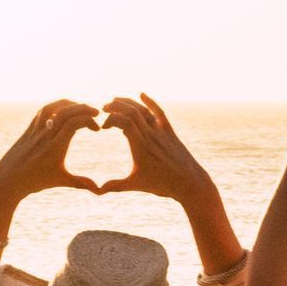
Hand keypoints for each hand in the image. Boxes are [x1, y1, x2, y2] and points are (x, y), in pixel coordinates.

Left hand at [0, 100, 100, 201]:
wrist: (8, 180)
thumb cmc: (35, 182)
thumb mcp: (60, 181)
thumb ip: (81, 183)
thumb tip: (99, 191)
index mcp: (55, 147)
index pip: (74, 124)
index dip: (89, 121)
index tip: (97, 129)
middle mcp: (45, 135)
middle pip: (65, 112)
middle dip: (83, 108)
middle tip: (96, 113)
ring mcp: (36, 130)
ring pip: (53, 107)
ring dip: (69, 104)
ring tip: (81, 108)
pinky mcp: (29, 129)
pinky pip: (43, 111)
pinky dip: (57, 106)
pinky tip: (64, 111)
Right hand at [98, 94, 216, 204]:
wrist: (189, 183)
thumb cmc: (162, 185)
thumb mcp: (136, 185)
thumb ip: (116, 186)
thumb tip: (97, 191)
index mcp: (140, 146)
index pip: (122, 122)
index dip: (109, 119)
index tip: (102, 127)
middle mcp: (150, 135)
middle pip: (131, 111)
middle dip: (115, 106)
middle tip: (103, 109)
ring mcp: (161, 132)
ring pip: (143, 110)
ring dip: (128, 102)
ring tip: (115, 100)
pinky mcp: (169, 132)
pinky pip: (159, 112)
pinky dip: (150, 102)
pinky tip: (141, 94)